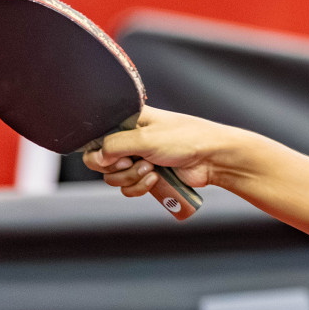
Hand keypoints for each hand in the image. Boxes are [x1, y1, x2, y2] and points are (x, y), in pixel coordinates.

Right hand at [83, 106, 246, 197]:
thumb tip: (95, 157)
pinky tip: (156, 178)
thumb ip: (114, 146)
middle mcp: (131, 139)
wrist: (213, 158)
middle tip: (136, 160)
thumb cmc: (186, 139)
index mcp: (129, 121)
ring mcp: (139, 158)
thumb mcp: (145, 138)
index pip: (97, 137)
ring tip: (151, 168)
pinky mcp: (148, 175)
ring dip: (131, 177)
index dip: (100, 150)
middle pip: (101, 162)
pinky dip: (139, 187)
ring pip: (115, 178)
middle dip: (118, 167)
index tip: (114, 154)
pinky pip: (129, 188)